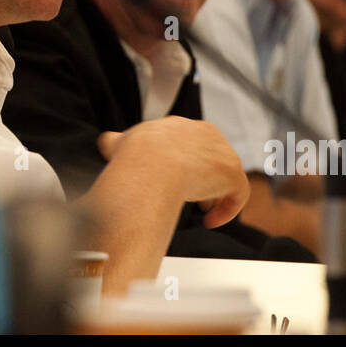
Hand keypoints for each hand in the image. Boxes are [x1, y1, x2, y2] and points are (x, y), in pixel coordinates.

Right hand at [99, 116, 248, 227]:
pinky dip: (226, 209)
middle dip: (202, 178)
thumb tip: (108, 142)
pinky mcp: (231, 173)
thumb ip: (117, 142)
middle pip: (211, 158)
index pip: (190, 143)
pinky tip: (210, 220)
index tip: (176, 179)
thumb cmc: (135, 156)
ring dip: (215, 194)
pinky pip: (237, 193)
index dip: (184, 164)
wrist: (150, 164)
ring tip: (202, 209)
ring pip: (226, 175)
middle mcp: (205, 134)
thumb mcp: (120, 142)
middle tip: (192, 196)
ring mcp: (221, 152)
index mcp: (181, 126)